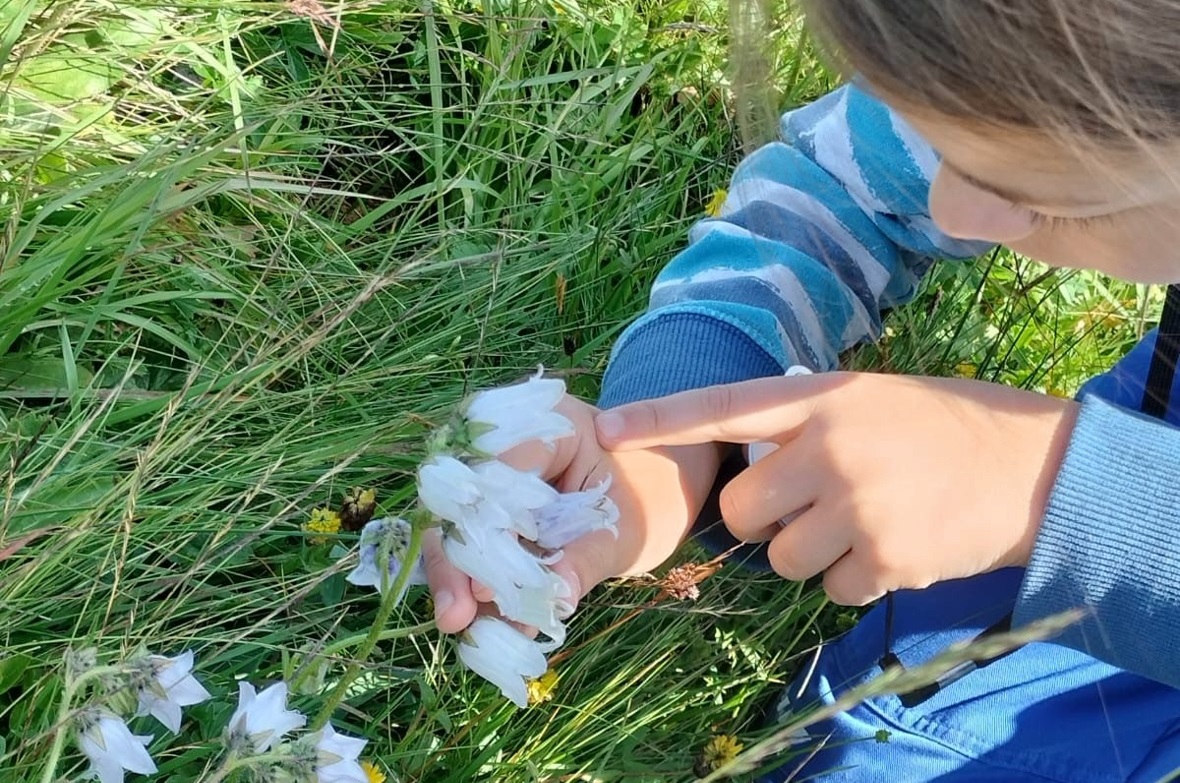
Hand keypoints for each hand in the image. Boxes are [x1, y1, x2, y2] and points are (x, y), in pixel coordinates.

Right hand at [424, 394, 722, 632]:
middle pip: (461, 496)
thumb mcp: (630, 528)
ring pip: (458, 526)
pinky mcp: (494, 509)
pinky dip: (480, 586)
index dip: (482, 526)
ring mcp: (495, 474)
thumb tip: (552, 597)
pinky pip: (475, 547)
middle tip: (454, 617)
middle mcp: (508, 439)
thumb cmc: (654, 492)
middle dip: (454, 560)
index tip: (481, 585)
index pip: (495, 467)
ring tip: (464, 629)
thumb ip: (588, 558)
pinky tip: (483, 629)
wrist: (666, 485)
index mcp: (548, 422)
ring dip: (458, 579)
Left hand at [594, 372, 1078, 605]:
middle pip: (743, 514)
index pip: (723, 407)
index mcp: (822, 398)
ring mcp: (857, 505)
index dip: (661, 419)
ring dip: (810, 554)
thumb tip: (739, 449)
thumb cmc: (941, 427)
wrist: (1030, 468)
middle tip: (813, 504)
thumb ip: (803, 420)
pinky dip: (851, 579)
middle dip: (766, 521)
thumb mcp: (868, 398)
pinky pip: (829, 590)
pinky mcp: (884, 559)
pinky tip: (889, 547)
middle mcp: (831, 448)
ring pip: (781, 560)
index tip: (607, 428)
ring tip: (861, 522)